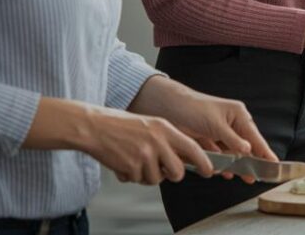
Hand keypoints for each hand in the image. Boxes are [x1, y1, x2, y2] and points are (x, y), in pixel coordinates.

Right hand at [77, 106, 211, 184]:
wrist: (95, 127)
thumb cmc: (122, 125)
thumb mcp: (152, 125)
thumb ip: (168, 139)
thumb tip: (184, 157)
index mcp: (165, 129)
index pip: (192, 148)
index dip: (203, 161)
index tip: (209, 170)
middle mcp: (157, 142)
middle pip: (177, 171)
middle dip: (172, 175)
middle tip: (163, 171)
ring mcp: (144, 155)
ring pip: (156, 179)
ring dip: (147, 175)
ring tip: (136, 160)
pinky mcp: (131, 167)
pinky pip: (138, 180)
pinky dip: (131, 176)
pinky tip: (124, 162)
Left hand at [129, 77, 277, 182]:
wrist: (170, 107)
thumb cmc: (195, 109)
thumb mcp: (216, 124)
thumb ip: (233, 139)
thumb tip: (248, 150)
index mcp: (239, 115)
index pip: (255, 137)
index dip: (264, 151)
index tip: (273, 164)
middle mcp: (232, 124)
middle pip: (245, 146)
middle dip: (250, 162)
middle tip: (254, 176)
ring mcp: (220, 133)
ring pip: (232, 152)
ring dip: (234, 164)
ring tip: (239, 176)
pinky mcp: (209, 140)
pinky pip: (220, 154)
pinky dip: (222, 163)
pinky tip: (224, 171)